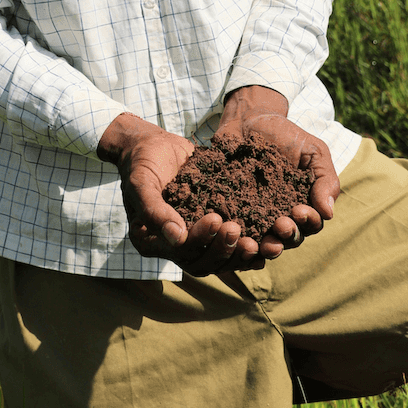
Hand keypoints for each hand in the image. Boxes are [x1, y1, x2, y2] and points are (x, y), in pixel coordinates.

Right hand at [97, 113, 267, 275]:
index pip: (179, 252)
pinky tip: (266, 245)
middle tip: (237, 230)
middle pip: (202, 262)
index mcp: (150, 241)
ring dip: (238, 254)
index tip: (215, 218)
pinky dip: (245, 248)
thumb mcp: (141, 183)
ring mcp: (192, 237)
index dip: (200, 241)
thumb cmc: (141, 162)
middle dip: (223, 249)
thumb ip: (154, 210)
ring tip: (257, 243)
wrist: (151, 145)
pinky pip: (227, 244)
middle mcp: (172, 246)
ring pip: (218, 258)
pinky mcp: (208, 226)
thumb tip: (177, 238)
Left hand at [217, 86, 339, 259]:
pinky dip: (232, 235)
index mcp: (302, 206)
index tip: (299, 211)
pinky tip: (231, 231)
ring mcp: (253, 215)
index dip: (307, 222)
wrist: (248, 118)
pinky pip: (231, 228)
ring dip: (262, 245)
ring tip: (259, 242)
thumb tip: (328, 213)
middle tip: (280, 225)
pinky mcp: (228, 210)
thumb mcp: (313, 151)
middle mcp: (279, 216)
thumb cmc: (286, 135)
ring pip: (260, 240)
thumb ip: (325, 178)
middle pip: (286, 239)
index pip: (310, 225)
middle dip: (286, 236)